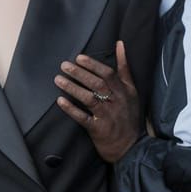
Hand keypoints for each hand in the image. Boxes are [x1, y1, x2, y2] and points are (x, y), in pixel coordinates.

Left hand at [55, 40, 143, 161]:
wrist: (132, 147)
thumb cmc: (129, 116)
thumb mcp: (131, 90)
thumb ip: (124, 68)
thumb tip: (120, 43)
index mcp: (124, 91)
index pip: (108, 74)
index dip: (93, 65)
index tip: (79, 58)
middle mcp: (117, 102)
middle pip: (97, 84)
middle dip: (79, 73)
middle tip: (64, 66)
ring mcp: (108, 116)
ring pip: (89, 99)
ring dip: (73, 88)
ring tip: (58, 80)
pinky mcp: (99, 129)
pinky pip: (83, 118)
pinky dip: (71, 109)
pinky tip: (60, 101)